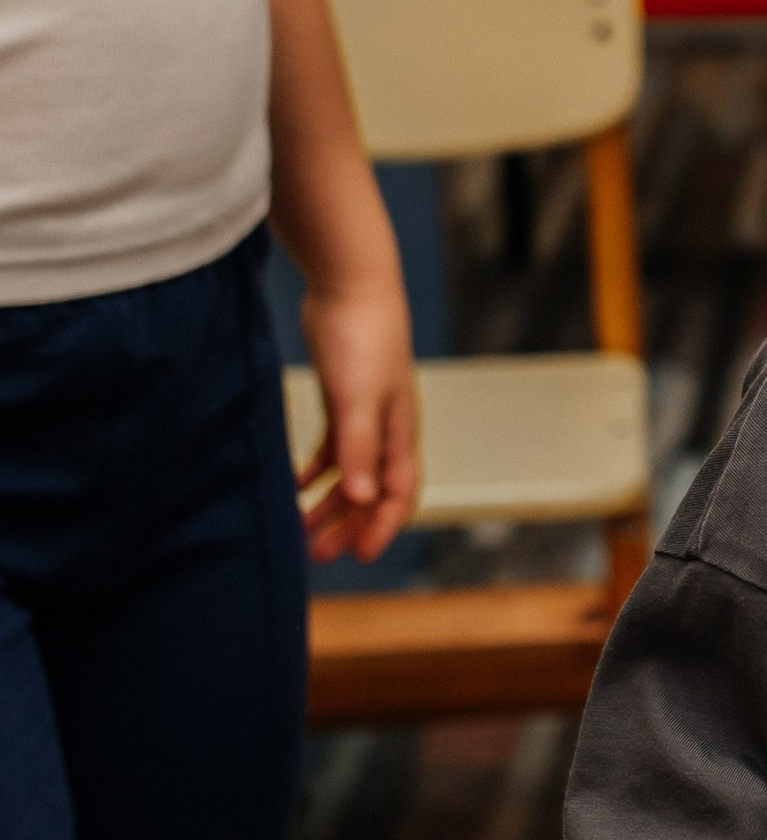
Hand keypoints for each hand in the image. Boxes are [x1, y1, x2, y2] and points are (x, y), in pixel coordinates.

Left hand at [297, 267, 419, 563]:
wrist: (351, 282)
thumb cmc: (362, 336)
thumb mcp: (358, 399)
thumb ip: (361, 449)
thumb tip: (364, 498)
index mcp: (399, 432)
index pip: (399, 493)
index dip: (381, 527)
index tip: (358, 557)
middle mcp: (387, 429)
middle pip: (372, 491)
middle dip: (348, 524)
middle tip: (317, 553)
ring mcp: (365, 414)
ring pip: (351, 473)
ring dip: (330, 503)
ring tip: (302, 527)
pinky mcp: (342, 398)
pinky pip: (333, 449)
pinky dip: (316, 471)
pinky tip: (294, 484)